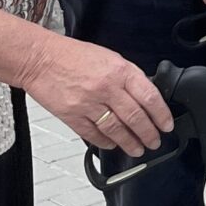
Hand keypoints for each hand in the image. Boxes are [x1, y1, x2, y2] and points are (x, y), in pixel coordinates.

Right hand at [22, 35, 172, 154]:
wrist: (40, 59)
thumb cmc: (72, 56)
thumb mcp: (109, 58)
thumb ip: (127, 77)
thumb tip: (144, 96)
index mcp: (119, 71)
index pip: (149, 96)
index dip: (161, 114)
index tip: (166, 125)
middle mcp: (106, 88)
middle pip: (135, 117)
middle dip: (148, 133)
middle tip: (154, 142)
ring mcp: (88, 103)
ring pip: (116, 129)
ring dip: (129, 143)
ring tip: (137, 149)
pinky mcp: (72, 116)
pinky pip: (93, 134)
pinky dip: (105, 142)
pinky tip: (112, 144)